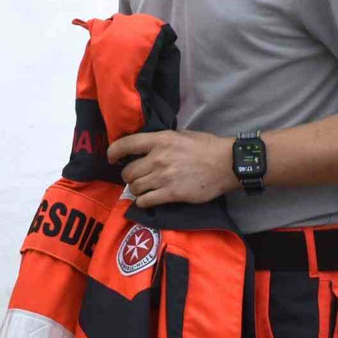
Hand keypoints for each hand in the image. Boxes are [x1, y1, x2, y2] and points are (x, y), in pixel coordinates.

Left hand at [107, 130, 236, 208]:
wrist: (226, 164)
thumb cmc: (206, 146)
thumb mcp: (181, 135)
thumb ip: (162, 141)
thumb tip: (147, 146)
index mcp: (160, 140)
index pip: (126, 145)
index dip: (113, 152)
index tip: (111, 157)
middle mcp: (158, 158)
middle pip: (128, 172)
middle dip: (128, 176)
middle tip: (135, 177)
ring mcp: (164, 177)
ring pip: (135, 188)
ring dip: (136, 190)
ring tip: (143, 189)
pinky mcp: (171, 194)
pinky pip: (146, 201)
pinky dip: (143, 202)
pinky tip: (148, 200)